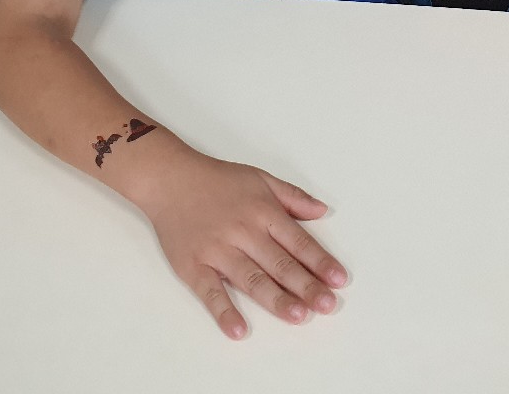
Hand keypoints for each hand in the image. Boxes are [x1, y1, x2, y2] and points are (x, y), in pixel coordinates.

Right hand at [139, 149, 347, 339]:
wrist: (170, 179)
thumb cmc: (217, 180)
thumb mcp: (261, 178)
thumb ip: (292, 197)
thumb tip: (322, 211)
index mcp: (263, 212)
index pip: (298, 241)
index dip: (320, 261)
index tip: (339, 279)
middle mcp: (243, 232)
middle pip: (280, 263)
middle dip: (306, 285)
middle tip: (327, 305)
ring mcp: (217, 251)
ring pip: (252, 280)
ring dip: (276, 300)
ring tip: (299, 316)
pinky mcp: (193, 266)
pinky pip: (210, 292)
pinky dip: (224, 312)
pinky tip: (239, 330)